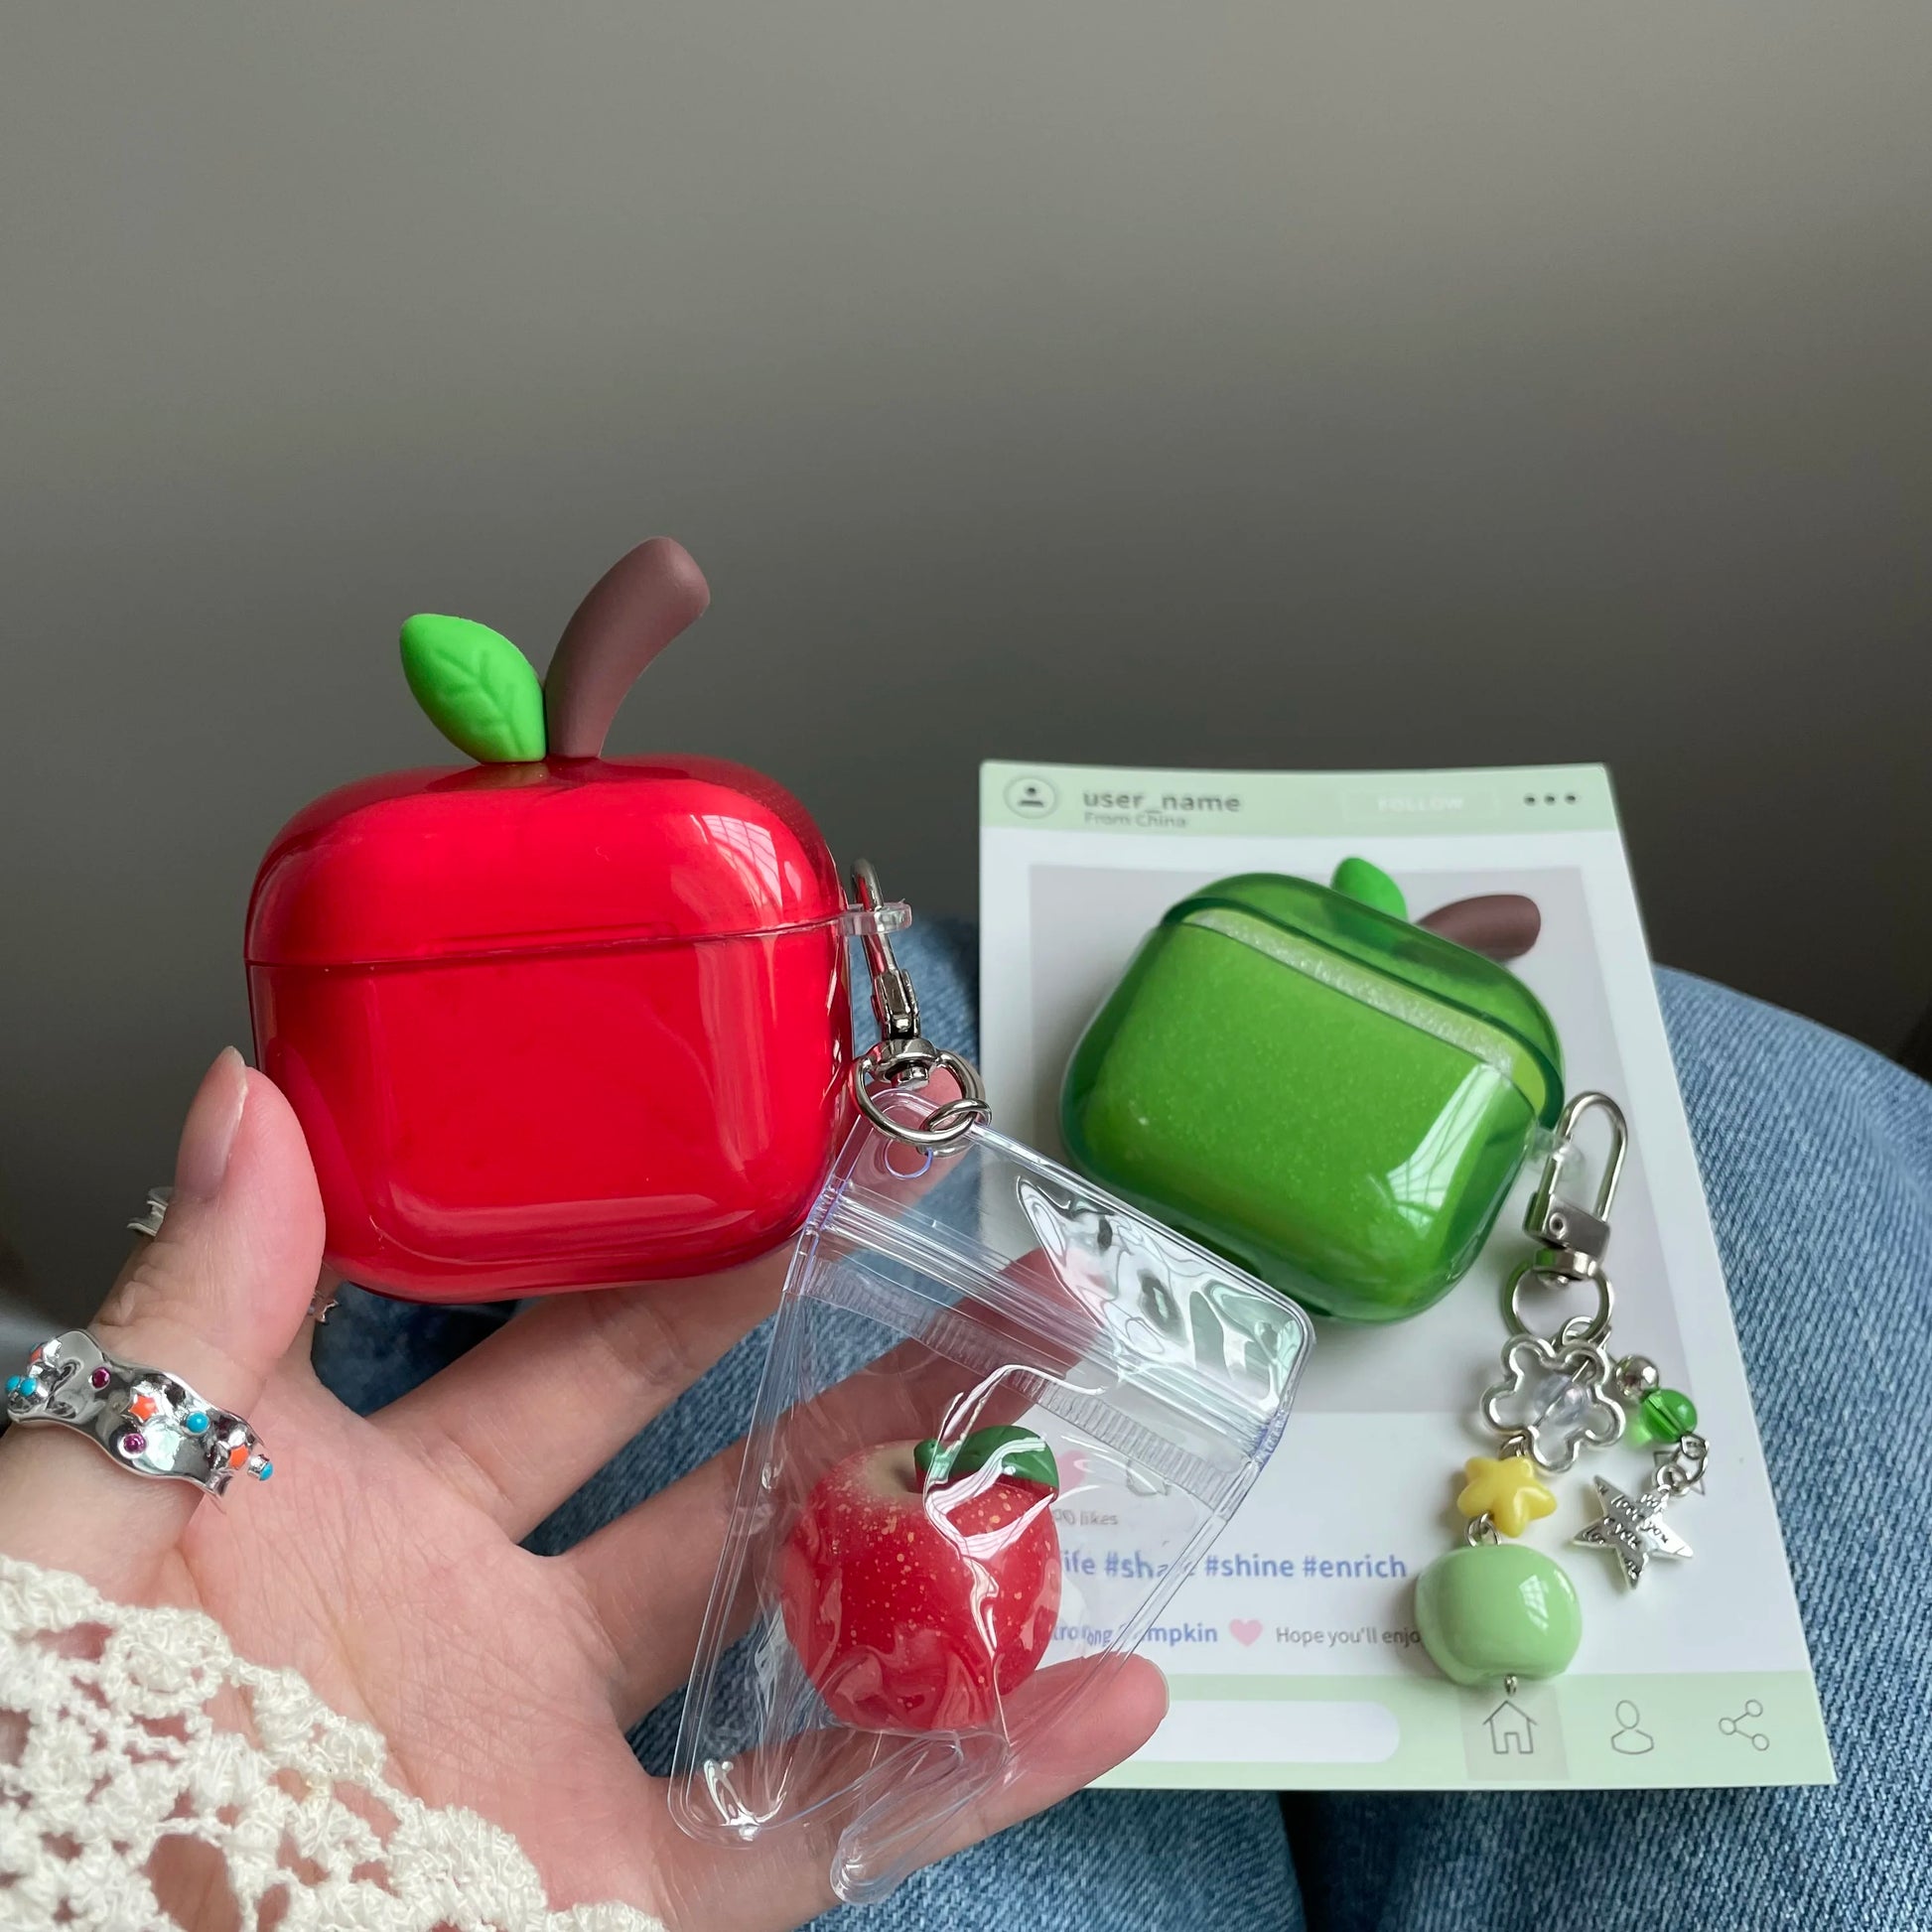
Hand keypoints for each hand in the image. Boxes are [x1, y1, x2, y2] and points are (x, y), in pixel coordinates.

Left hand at [0, 1051, 1165, 1927]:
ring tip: (1060, 1413)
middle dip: (859, 1341)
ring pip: (798, 1616)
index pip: (555, 1332)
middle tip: (972, 1243)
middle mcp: (478, 1618)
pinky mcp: (620, 1903)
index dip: (682, 1235)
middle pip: (721, 1449)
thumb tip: (255, 1099)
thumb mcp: (84, 1514)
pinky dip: (970, 1769)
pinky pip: (822, 1836)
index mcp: (354, 1502)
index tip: (793, 1150)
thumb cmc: (36, 1753)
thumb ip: (187, 1321)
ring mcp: (560, 1762)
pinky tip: (1092, 1694)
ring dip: (940, 1517)